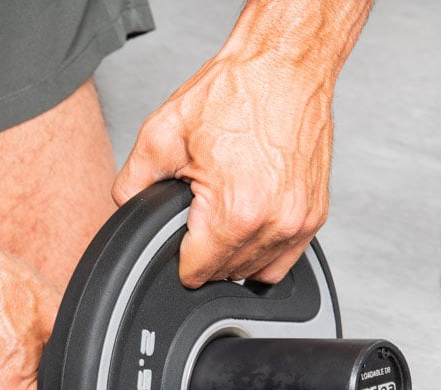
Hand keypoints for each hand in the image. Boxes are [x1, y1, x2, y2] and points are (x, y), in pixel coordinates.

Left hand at [114, 52, 332, 286]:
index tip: (179, 237)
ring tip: (223, 217)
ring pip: (254, 272)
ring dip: (233, 257)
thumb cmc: (235, 92)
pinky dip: (262, 253)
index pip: (197, 273)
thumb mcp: (162, 134)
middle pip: (225, 274)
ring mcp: (299, 222)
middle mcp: (274, 223)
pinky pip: (283, 261)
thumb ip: (132, 183)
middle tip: (201, 214)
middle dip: (205, 253)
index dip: (179, 259)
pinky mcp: (315, 216)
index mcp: (236, 210)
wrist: (286, 64)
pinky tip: (248, 228)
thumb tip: (125, 210)